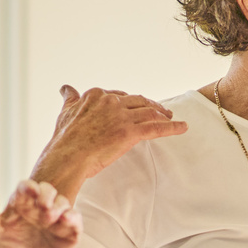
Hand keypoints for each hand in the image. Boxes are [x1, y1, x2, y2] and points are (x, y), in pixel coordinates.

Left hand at [0, 179, 79, 247]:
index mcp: (22, 207)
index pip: (27, 188)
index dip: (28, 187)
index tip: (28, 193)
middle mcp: (40, 210)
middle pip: (47, 190)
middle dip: (46, 194)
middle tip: (42, 206)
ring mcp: (56, 220)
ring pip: (62, 201)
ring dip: (57, 205)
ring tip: (49, 218)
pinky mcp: (69, 232)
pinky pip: (75, 217)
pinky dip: (72, 215)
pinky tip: (64, 220)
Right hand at [30, 86, 187, 196]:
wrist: (67, 158)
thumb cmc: (64, 141)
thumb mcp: (65, 112)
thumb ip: (70, 99)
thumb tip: (66, 88)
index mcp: (96, 95)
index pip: (119, 95)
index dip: (129, 101)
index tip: (136, 104)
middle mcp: (110, 102)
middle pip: (137, 100)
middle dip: (151, 104)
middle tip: (161, 110)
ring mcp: (122, 116)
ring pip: (149, 112)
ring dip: (163, 114)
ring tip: (171, 116)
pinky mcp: (130, 132)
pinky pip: (156, 128)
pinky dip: (172, 127)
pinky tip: (183, 127)